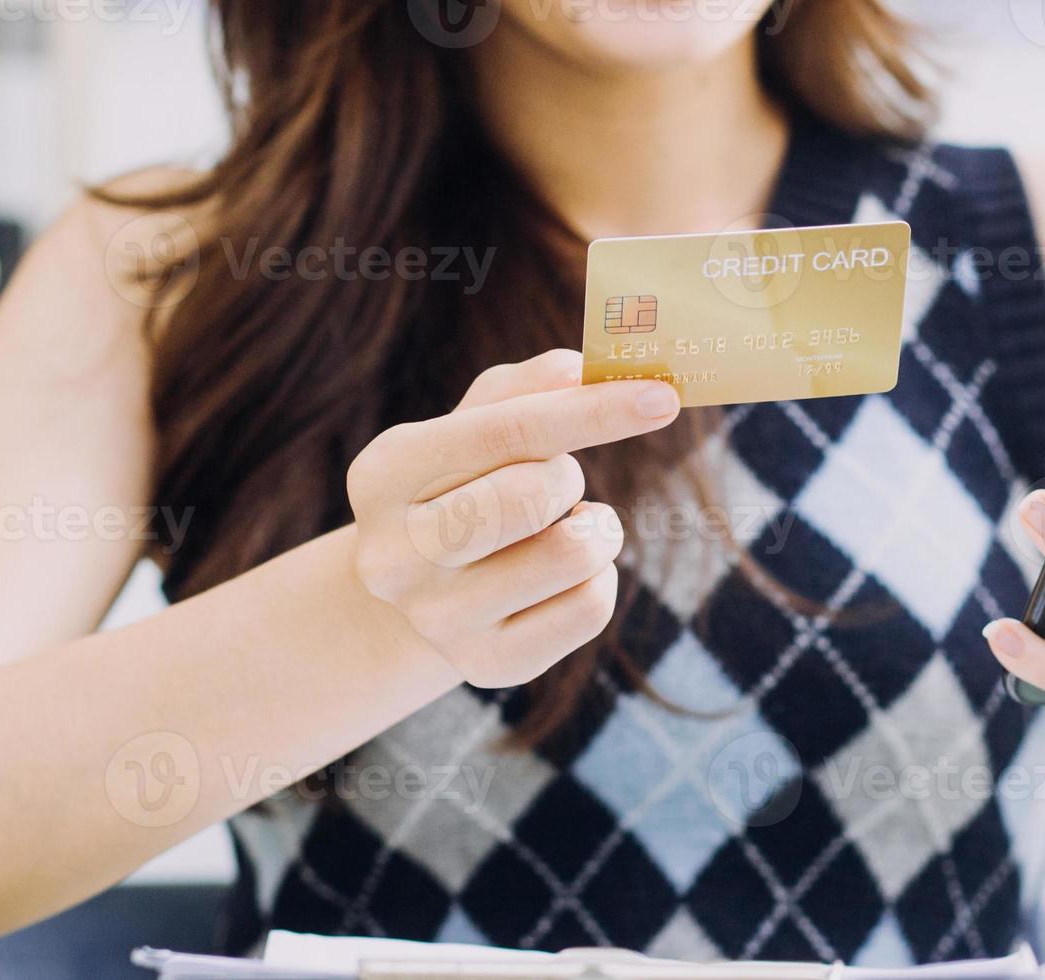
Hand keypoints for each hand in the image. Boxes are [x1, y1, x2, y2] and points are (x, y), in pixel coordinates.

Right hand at [346, 349, 680, 687]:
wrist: (423, 588)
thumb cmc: (462, 483)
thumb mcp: (475, 423)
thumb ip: (527, 388)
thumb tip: (580, 369)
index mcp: (382, 474)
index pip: (506, 429)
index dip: (594, 410)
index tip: (662, 398)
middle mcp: (394, 555)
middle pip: (535, 494)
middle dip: (570, 477)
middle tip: (558, 482)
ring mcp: (436, 619)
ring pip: (572, 553)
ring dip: (594, 525)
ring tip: (565, 525)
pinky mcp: (487, 666)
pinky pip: (589, 607)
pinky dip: (599, 576)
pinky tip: (564, 573)